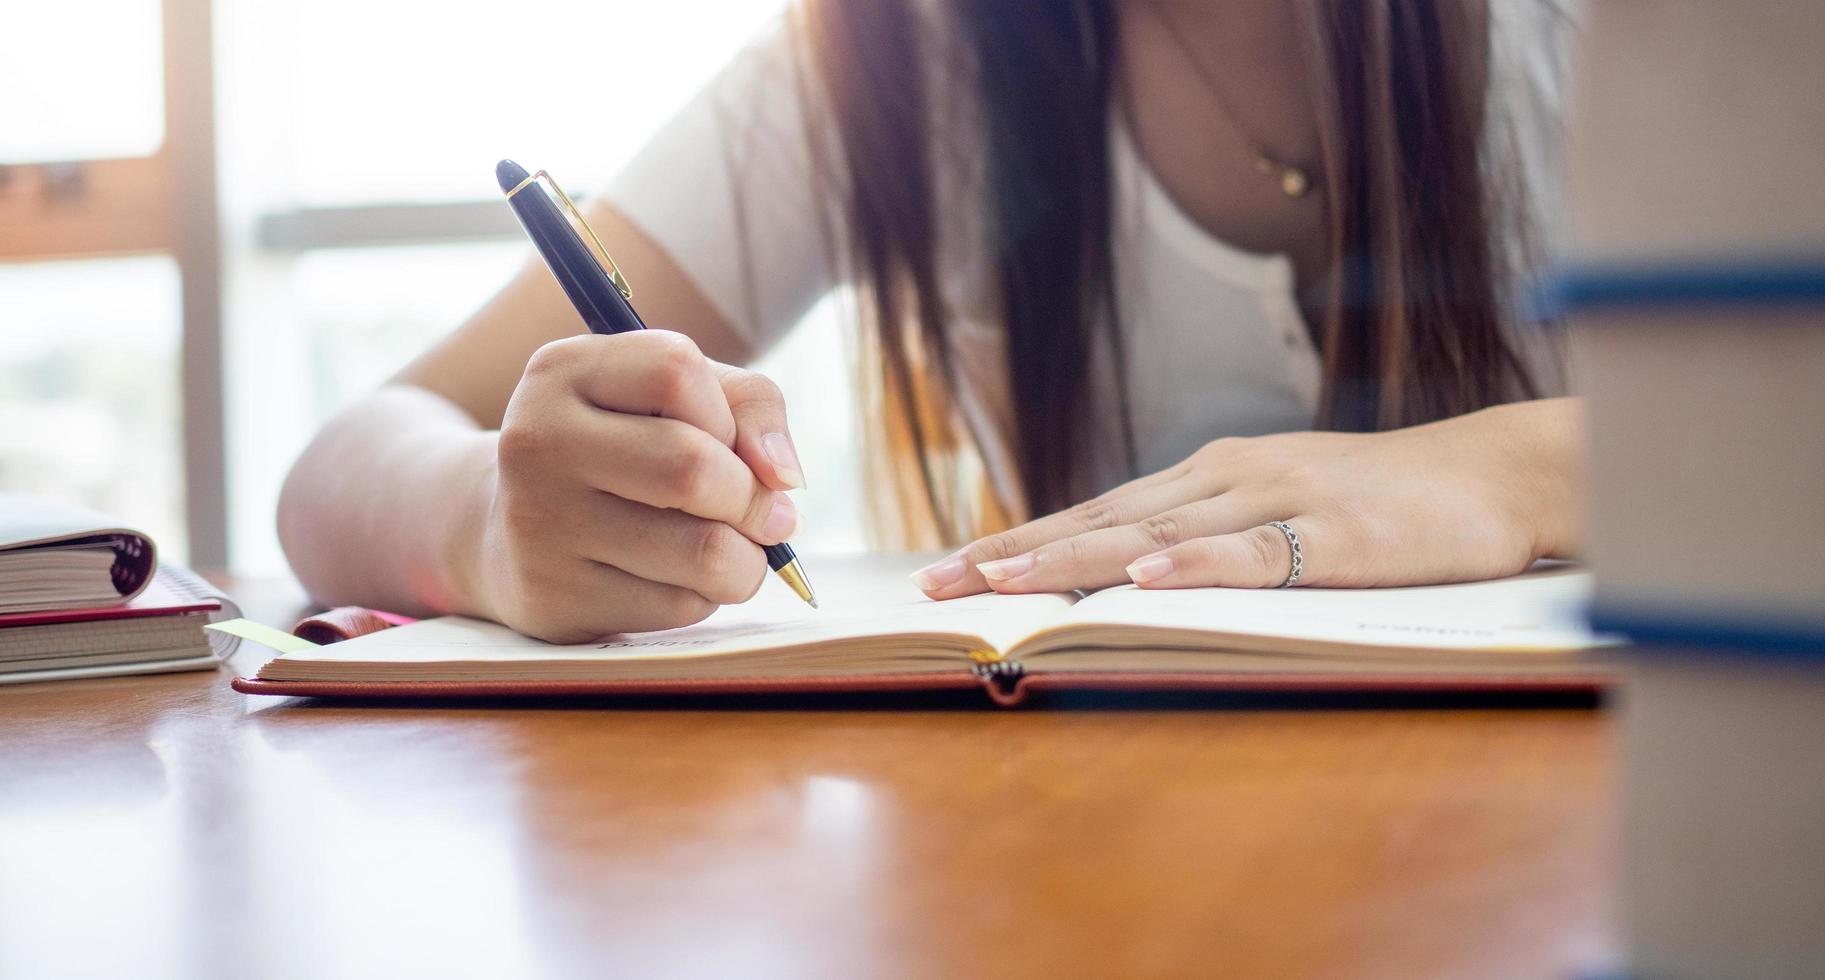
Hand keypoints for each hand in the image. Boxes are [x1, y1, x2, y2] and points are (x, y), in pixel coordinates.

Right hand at [473, 331, 806, 641]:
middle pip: (692, 467)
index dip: (728, 414)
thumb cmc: (619, 453)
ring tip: (733, 550)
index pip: (676, 370)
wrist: (504, 533)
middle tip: (766, 515)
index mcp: (564, 371)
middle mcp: (538, 441)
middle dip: (754, 500)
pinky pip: (680, 606)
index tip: (730, 443)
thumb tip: (784, 477)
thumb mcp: (671, 399)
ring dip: (746, 559)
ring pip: (703, 551)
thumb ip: (747, 405)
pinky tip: (676, 580)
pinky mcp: (555, 598)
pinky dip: (705, 597)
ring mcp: (540, 524)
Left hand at [911, 399, 1581, 597]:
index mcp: (1212, 475)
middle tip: (937, 588)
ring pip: (1154, 531)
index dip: (1022, 540)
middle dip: (1014, 553)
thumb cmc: (1387, 503)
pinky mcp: (1331, 531)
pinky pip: (1251, 548)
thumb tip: (1135, 577)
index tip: (952, 571)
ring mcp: (1277, 498)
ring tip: (1002, 579)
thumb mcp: (1285, 512)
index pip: (1096, 512)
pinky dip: (1195, 560)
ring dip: (1073, 557)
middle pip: (1101, 519)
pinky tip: (1144, 576)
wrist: (1494, 474)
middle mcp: (1227, 476)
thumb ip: (1216, 537)